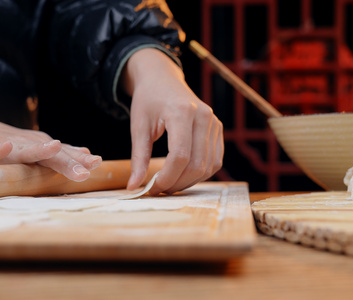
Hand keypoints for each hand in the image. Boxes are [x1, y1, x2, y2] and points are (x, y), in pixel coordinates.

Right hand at [0, 105, 101, 180]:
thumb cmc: (11, 146)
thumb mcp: (38, 150)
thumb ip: (62, 156)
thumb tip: (88, 155)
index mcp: (44, 148)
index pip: (66, 155)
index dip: (81, 160)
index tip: (97, 163)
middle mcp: (30, 145)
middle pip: (52, 155)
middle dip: (69, 163)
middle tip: (84, 170)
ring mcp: (10, 147)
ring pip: (27, 150)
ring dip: (40, 149)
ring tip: (54, 147)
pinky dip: (0, 150)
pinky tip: (5, 148)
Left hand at [122, 48, 223, 194]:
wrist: (162, 79)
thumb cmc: (148, 100)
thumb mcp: (138, 127)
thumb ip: (138, 158)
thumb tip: (134, 187)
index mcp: (182, 112)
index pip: (180, 156)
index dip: (167, 178)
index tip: (151, 188)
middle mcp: (203, 116)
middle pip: (196, 165)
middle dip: (177, 183)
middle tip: (158, 189)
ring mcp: (214, 123)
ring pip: (208, 167)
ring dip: (188, 182)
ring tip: (169, 183)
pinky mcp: (218, 129)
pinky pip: (214, 161)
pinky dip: (200, 174)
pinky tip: (182, 175)